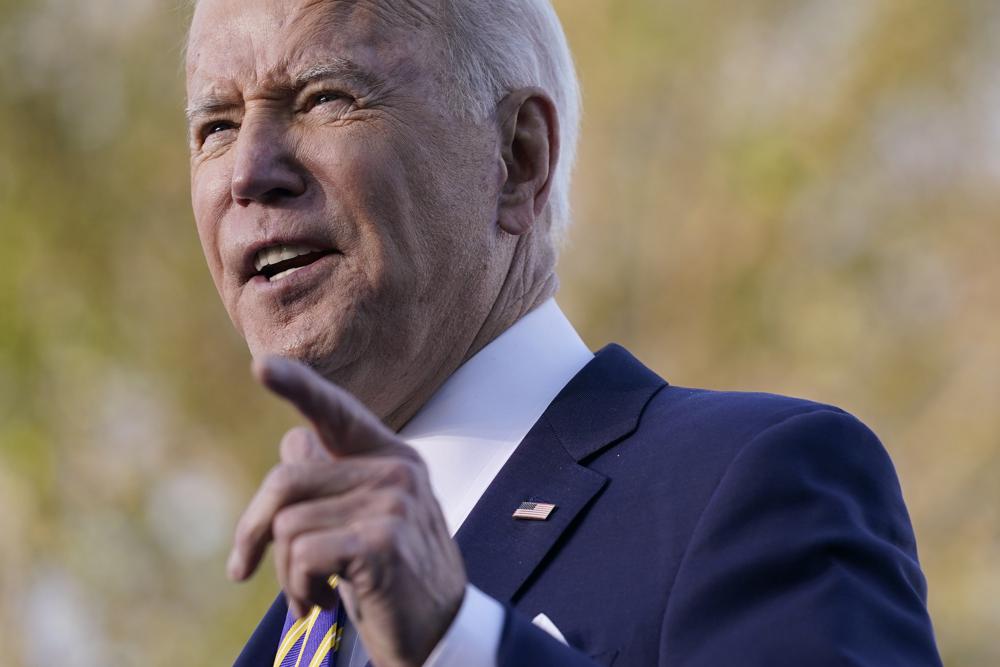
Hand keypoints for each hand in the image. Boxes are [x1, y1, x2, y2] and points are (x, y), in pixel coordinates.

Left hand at [227, 356, 466, 666]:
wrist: (439, 635)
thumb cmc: (391, 577)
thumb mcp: (363, 523)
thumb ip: (332, 480)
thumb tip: (294, 438)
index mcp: (390, 457)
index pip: (336, 412)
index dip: (297, 386)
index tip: (260, 365)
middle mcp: (396, 470)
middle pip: (285, 480)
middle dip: (253, 531)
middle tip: (245, 569)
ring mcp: (394, 503)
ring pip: (286, 525)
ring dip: (286, 574)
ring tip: (317, 593)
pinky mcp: (382, 540)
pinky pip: (301, 555)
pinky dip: (299, 590)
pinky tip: (325, 604)